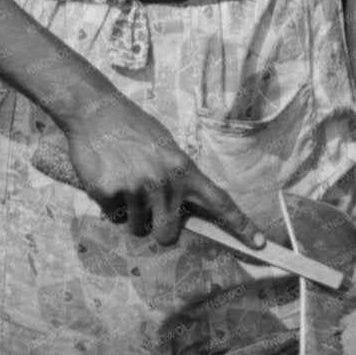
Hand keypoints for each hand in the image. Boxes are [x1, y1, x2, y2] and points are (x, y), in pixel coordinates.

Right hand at [61, 97, 262, 248]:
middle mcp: (165, 182)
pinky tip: (108, 179)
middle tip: (149, 211)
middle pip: (169, 235)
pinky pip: (114, 219)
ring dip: (131, 216)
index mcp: (184, 169)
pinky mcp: (110, 193)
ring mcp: (137, 188)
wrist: (95, 110)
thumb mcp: (166, 149)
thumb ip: (178, 180)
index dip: (240, 225)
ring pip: (138, 229)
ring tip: (124, 183)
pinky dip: (110, 206)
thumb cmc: (133, 131)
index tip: (259, 244)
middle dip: (159, 230)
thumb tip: (185, 213)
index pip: (219, 202)